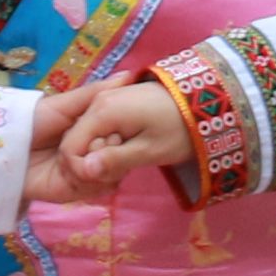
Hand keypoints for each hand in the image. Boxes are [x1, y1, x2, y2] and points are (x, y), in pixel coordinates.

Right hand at [49, 77, 195, 196]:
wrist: (205, 101)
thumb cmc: (180, 129)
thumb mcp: (150, 151)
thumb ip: (115, 161)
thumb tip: (84, 171)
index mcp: (101, 112)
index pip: (69, 148)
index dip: (81, 169)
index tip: (106, 177)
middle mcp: (96, 102)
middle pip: (75, 140)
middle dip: (91, 160)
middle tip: (120, 169)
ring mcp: (105, 98)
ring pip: (86, 134)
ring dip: (100, 151)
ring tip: (127, 157)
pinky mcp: (114, 100)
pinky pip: (97, 126)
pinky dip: (106, 140)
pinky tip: (126, 145)